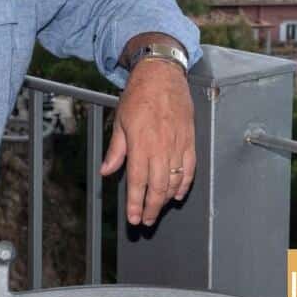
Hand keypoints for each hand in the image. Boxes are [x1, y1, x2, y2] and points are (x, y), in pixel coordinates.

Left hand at [100, 58, 195, 225]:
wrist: (162, 76)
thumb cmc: (139, 95)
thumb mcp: (120, 121)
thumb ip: (116, 150)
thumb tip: (106, 171)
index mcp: (141, 144)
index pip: (138, 182)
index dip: (136, 203)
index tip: (134, 218)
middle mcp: (161, 147)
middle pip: (158, 188)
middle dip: (152, 208)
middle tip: (147, 220)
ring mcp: (178, 145)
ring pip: (175, 181)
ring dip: (166, 199)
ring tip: (158, 208)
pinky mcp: (190, 141)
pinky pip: (190, 169)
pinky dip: (185, 184)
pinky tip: (178, 193)